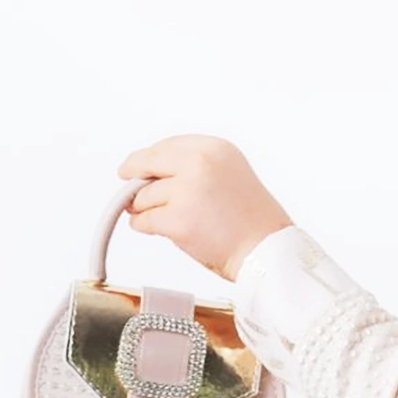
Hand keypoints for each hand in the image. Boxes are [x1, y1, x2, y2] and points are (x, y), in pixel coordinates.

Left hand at [115, 134, 293, 282]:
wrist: (269, 251)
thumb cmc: (253, 222)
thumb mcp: (230, 175)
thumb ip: (195, 167)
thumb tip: (148, 173)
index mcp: (215, 148)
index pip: (167, 145)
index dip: (149, 159)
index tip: (140, 167)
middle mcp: (200, 163)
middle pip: (145, 163)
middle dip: (133, 178)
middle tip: (129, 192)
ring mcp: (188, 191)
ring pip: (141, 196)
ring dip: (144, 209)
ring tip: (167, 220)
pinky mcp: (178, 220)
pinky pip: (142, 220)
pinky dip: (144, 226)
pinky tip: (161, 231)